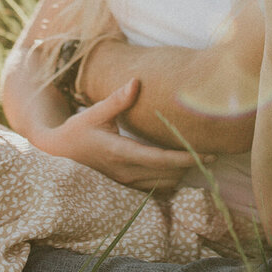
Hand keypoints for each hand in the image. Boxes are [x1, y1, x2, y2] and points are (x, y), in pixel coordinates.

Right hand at [35, 79, 203, 190]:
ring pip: (164, 184)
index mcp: (120, 153)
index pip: (160, 160)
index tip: (208, 153)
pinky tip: (178, 166)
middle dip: (190, 165)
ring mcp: (125, 182)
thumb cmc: (77, 131)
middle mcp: (125, 172)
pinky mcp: (125, 186)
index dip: (185, 158)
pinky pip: (155, 188)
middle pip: (168, 174)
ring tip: (197, 156)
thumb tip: (136, 82)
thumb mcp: (93, 113)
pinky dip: (170, 178)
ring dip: (181, 172)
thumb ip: (116, 100)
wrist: (59, 153)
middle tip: (212, 151)